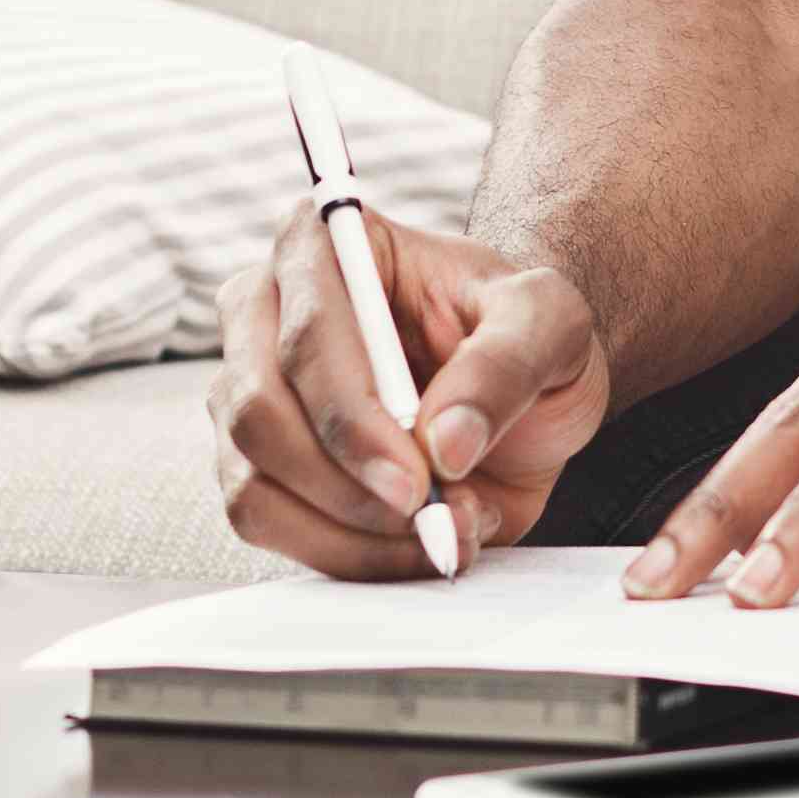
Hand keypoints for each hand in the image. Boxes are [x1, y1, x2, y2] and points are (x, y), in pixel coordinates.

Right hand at [213, 214, 614, 578]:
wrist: (520, 390)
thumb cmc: (522, 336)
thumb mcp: (551, 326)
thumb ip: (507, 364)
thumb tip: (443, 441)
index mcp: (326, 243)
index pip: (308, 334)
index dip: (352, 418)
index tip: (417, 481)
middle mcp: (264, 311)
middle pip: (259, 413)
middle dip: (349, 486)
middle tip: (435, 517)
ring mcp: (247, 390)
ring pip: (253, 482)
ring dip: (351, 531)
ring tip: (446, 526)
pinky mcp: (253, 461)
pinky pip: (267, 525)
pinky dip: (343, 554)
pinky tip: (412, 543)